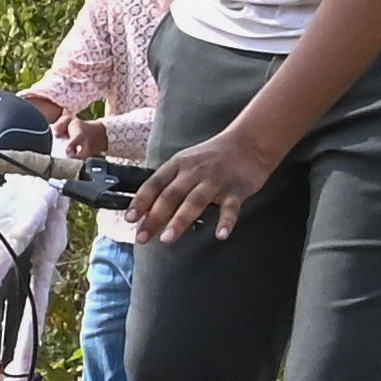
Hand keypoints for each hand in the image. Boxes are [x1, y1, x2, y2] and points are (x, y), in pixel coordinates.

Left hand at [130, 121, 287, 239]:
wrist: (250, 142)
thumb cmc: (213, 156)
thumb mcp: (186, 163)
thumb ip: (168, 184)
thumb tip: (145, 210)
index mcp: (178, 164)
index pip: (154, 184)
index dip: (140, 201)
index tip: (129, 219)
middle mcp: (195, 171)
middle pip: (171, 195)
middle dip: (154, 217)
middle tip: (142, 237)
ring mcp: (216, 180)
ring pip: (195, 201)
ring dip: (179, 220)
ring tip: (167, 238)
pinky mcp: (237, 189)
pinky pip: (230, 208)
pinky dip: (226, 222)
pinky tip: (220, 235)